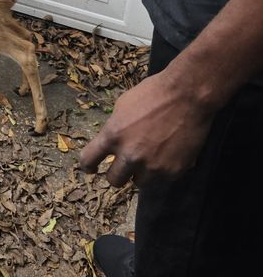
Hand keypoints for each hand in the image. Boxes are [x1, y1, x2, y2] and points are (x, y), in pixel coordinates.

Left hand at [79, 63, 214, 186]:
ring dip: (141, 173)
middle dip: (117, 173)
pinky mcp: (173, 172)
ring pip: (139, 183)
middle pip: (114, 180)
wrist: (188, 95)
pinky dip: (162, 170)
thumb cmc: (154, 93)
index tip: (91, 168)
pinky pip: (161, 179)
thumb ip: (114, 127)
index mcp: (113, 135)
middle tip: (124, 166)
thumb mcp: (123, 105)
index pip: (88, 160)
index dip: (88, 165)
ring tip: (150, 158)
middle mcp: (130, 155)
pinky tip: (168, 154)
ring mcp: (152, 166)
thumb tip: (112, 142)